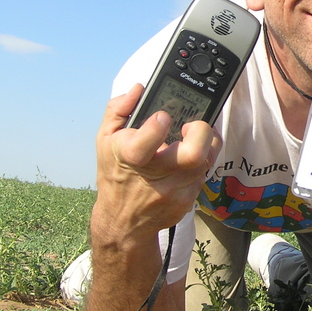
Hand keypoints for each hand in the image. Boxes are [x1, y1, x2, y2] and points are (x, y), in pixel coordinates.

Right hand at [93, 84, 221, 240]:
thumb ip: (119, 110)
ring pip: (207, 161)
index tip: (162, 116)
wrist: (123, 221)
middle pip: (193, 154)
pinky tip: (188, 157)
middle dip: (200, 132)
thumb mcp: (104, 140)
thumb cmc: (115, 174)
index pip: (145, 144)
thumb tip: (138, 89)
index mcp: (130, 158)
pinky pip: (205, 174)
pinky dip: (201, 161)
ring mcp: (175, 190)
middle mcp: (156, 177)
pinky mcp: (188, 199)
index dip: (156, 127)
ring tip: (193, 136)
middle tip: (191, 126)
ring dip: (206, 143)